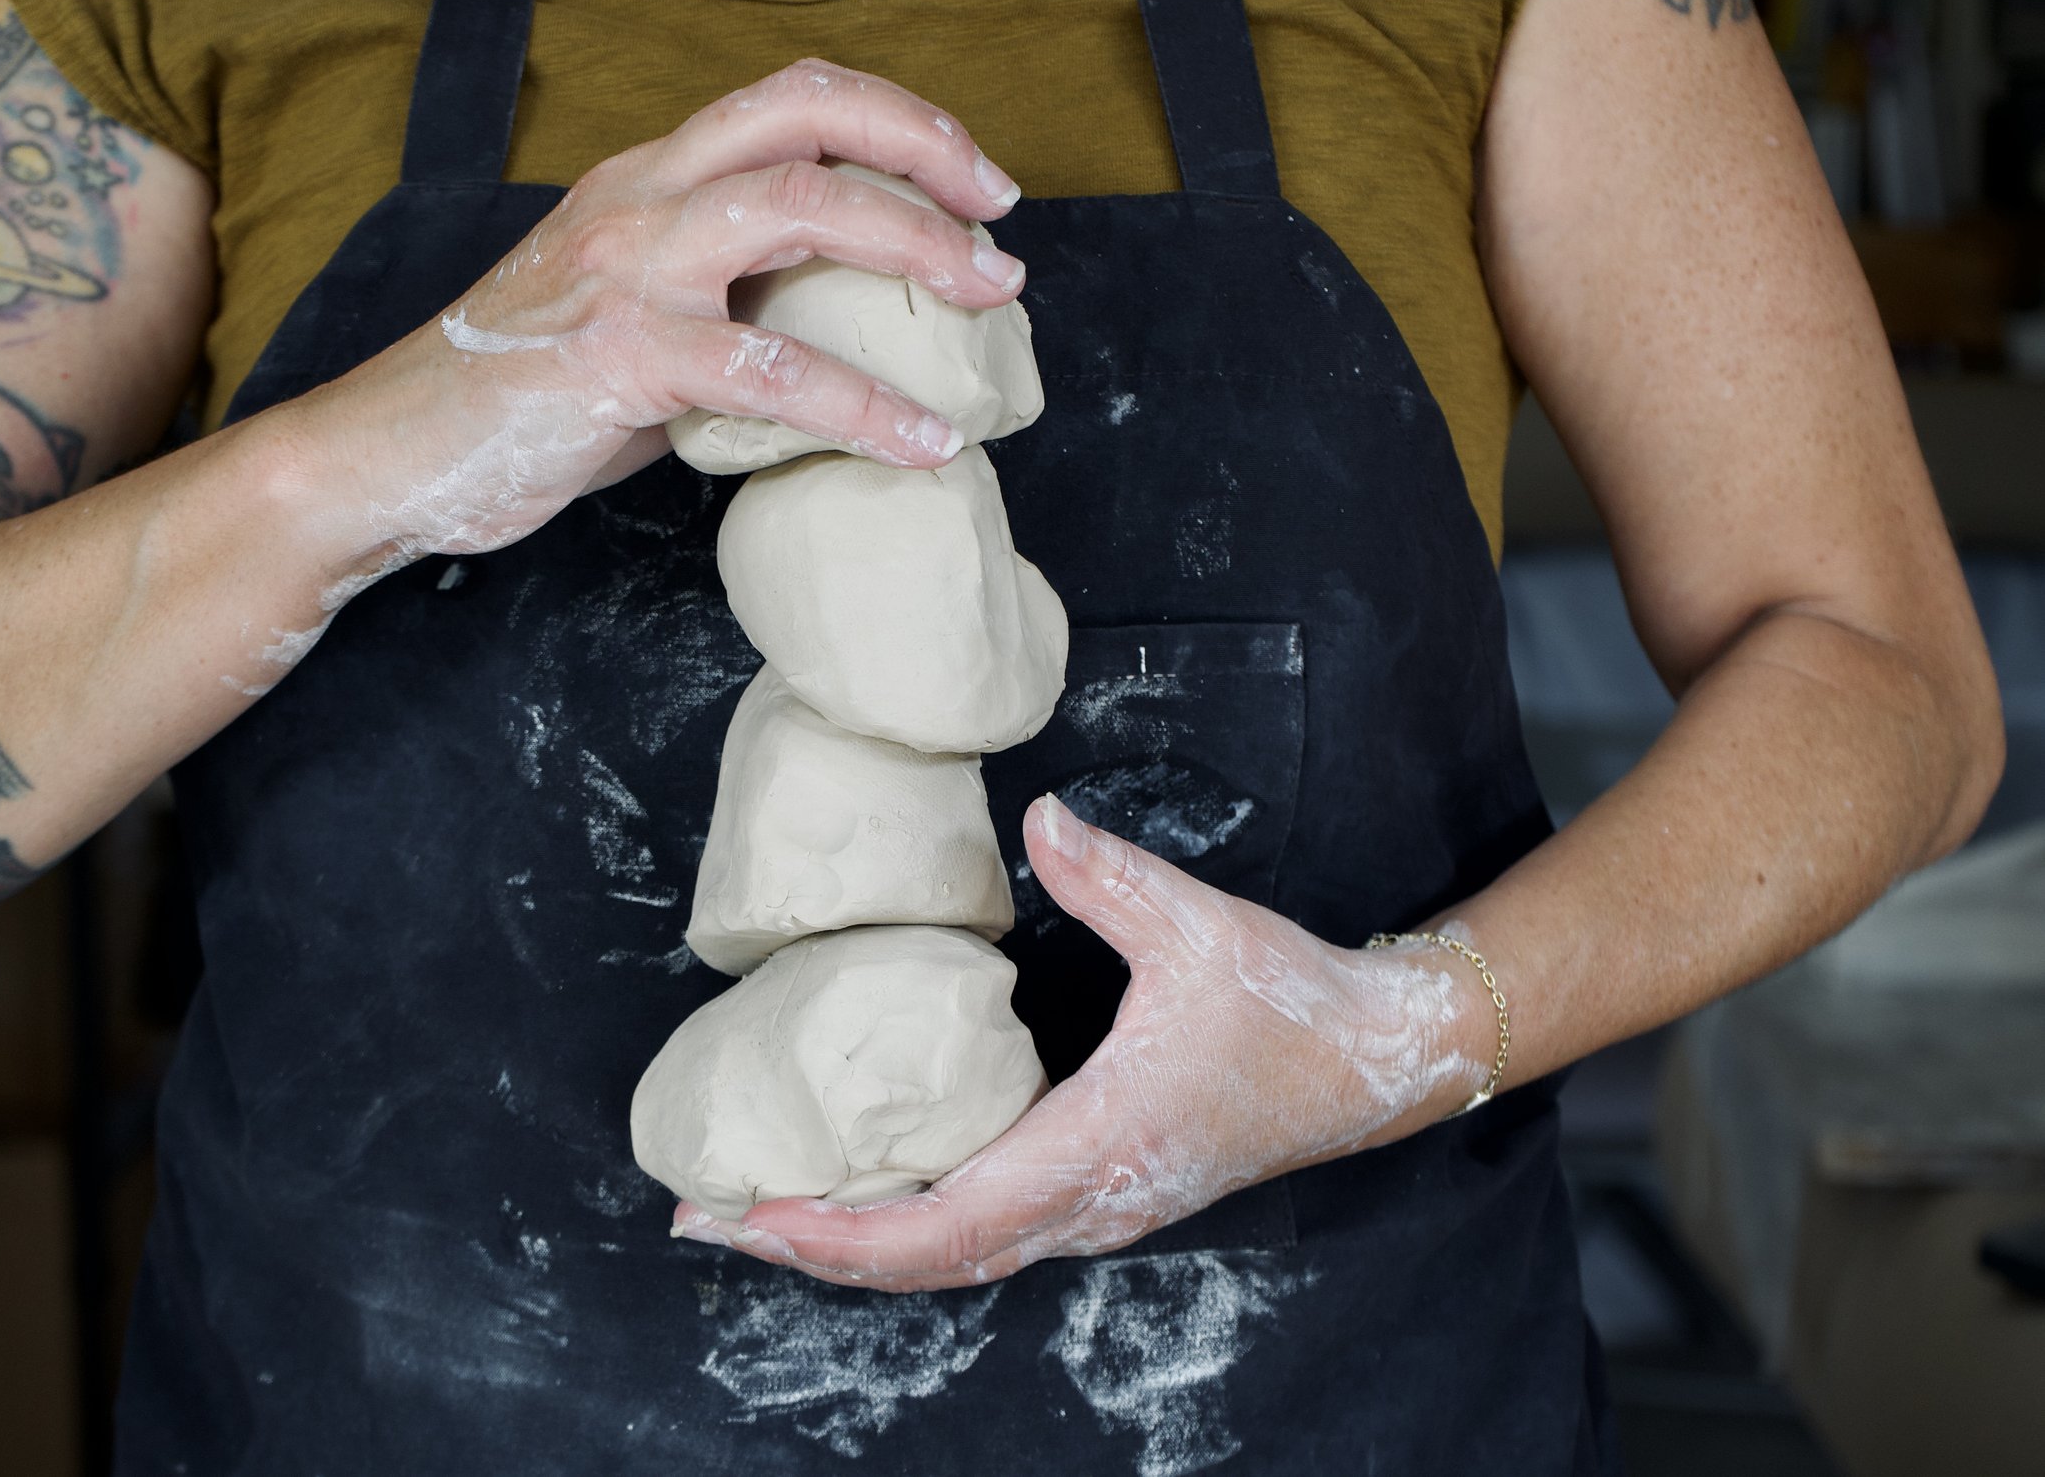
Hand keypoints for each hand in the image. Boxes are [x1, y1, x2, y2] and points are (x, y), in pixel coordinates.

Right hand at [281, 59, 1027, 590]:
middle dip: (926, 155)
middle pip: (808, 119)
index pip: (787, 99)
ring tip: (988, 306)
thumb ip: (716, 304)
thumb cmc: (514, 398)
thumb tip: (827, 337)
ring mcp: (627, 270)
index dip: (896, 119)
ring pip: (801, 211)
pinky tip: (921, 443)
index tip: (971, 179)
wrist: (388, 454)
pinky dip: (865, 406)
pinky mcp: (619, 356)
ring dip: (916, 252)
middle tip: (1000, 226)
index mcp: (646, 180)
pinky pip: (771, 371)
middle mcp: (640, 198)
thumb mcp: (625, 319)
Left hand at [674, 794, 1498, 1291]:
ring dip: (853, 1249)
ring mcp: (1096, 1207)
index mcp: (1093, 1148)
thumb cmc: (1291, 1005)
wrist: (1381, 1061)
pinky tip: (868, 1198)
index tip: (750, 1215)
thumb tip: (1037, 821)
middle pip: (924, 1263)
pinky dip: (910, 1234)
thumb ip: (1111, 877)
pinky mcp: (1104, 1190)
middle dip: (809, 1252)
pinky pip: (986, 1236)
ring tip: (762, 1219)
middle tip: (705, 1223)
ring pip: (953, 1259)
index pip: (942, 1224)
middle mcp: (1085, 1200)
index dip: (837, 1232)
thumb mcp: (1201, 928)